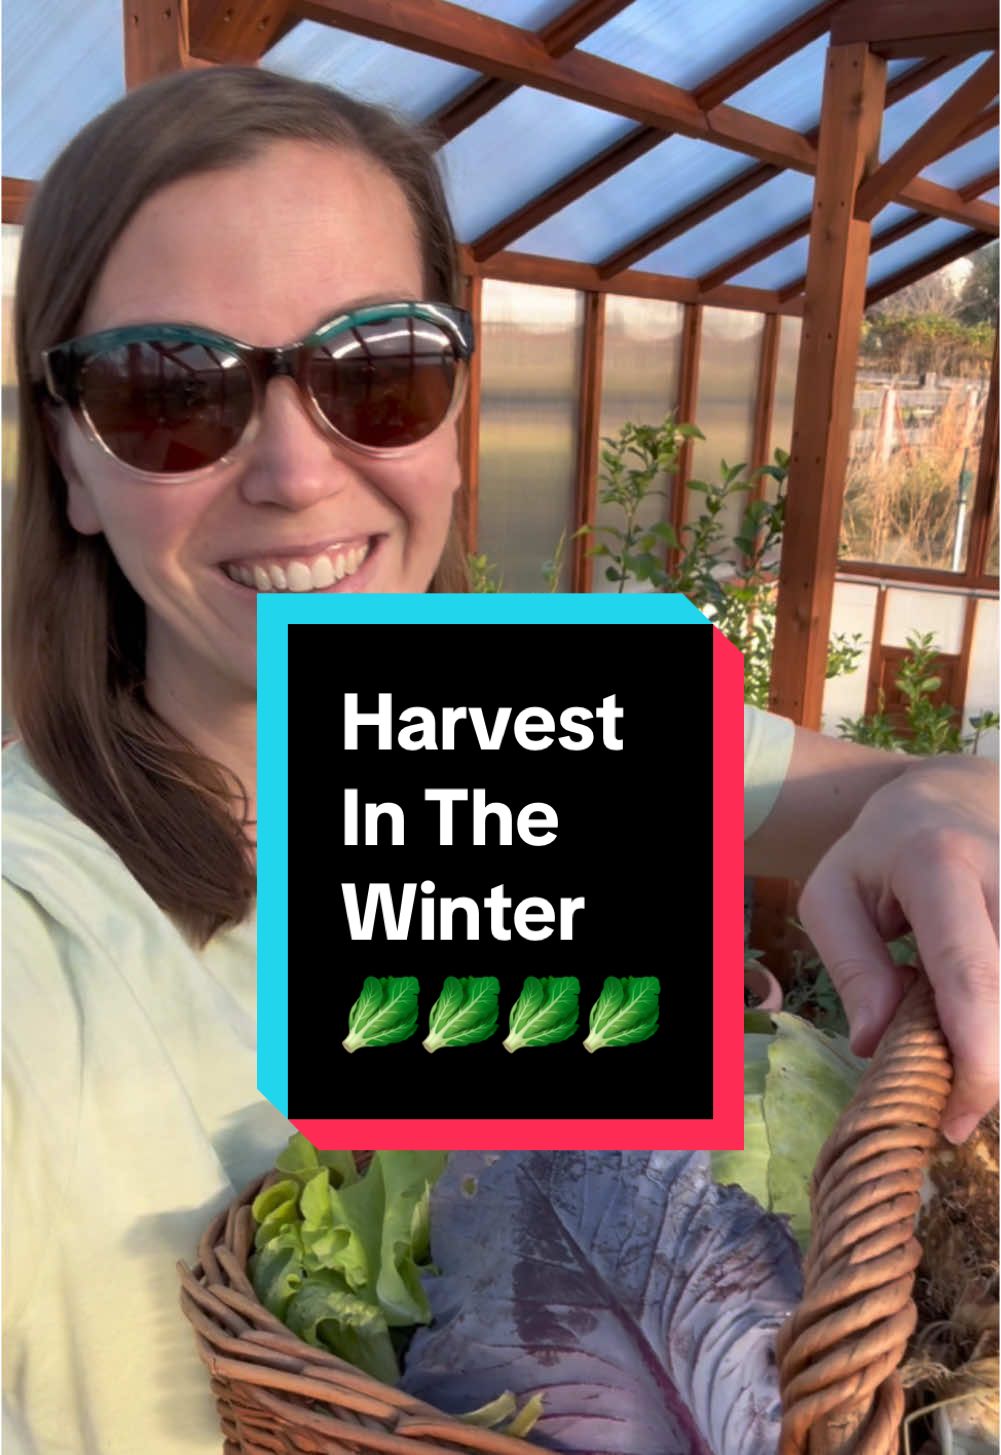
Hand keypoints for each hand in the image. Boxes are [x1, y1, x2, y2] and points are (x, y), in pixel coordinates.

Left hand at [797, 755, 997, 1143]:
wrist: (956, 796)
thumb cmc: (883, 854)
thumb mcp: (833, 892)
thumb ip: (850, 964)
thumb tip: (874, 1044)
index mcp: (941, 865)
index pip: (971, 972)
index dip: (977, 1055)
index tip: (959, 1114)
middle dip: (993, 1063)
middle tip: (957, 1099)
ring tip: (967, 1047)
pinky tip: (984, 1021)